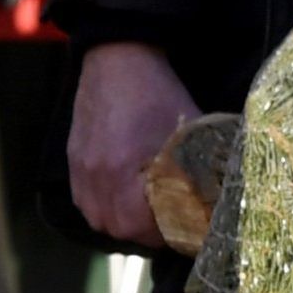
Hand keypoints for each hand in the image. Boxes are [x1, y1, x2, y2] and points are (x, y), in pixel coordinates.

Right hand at [68, 41, 196, 247]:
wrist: (120, 60)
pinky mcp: (74, 161)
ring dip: (127, 223)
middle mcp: (95, 175)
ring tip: (152, 214)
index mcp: (122, 169)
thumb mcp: (190, 131)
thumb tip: (218, 201)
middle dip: (150, 232)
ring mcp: (79, 169)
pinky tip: (127, 199)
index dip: (168, 232)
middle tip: (176, 223)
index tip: (189, 227)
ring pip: (100, 219)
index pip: (140, 226)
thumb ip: (201, 169)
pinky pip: (85, 202)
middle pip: (119, 228)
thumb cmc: (160, 95)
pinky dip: (107, 209)